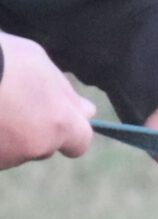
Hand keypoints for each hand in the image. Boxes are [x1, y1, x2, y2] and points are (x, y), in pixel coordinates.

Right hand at [0, 33, 98, 169]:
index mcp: (59, 123)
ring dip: (5, 132)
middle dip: (32, 128)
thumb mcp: (37, 61)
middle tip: (9, 97)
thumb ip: (65, 92)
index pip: (80, 142)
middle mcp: (36, 147)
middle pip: (43, 144)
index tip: (56, 118)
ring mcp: (6, 157)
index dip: (69, 130)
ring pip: (12, 148)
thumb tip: (88, 111)